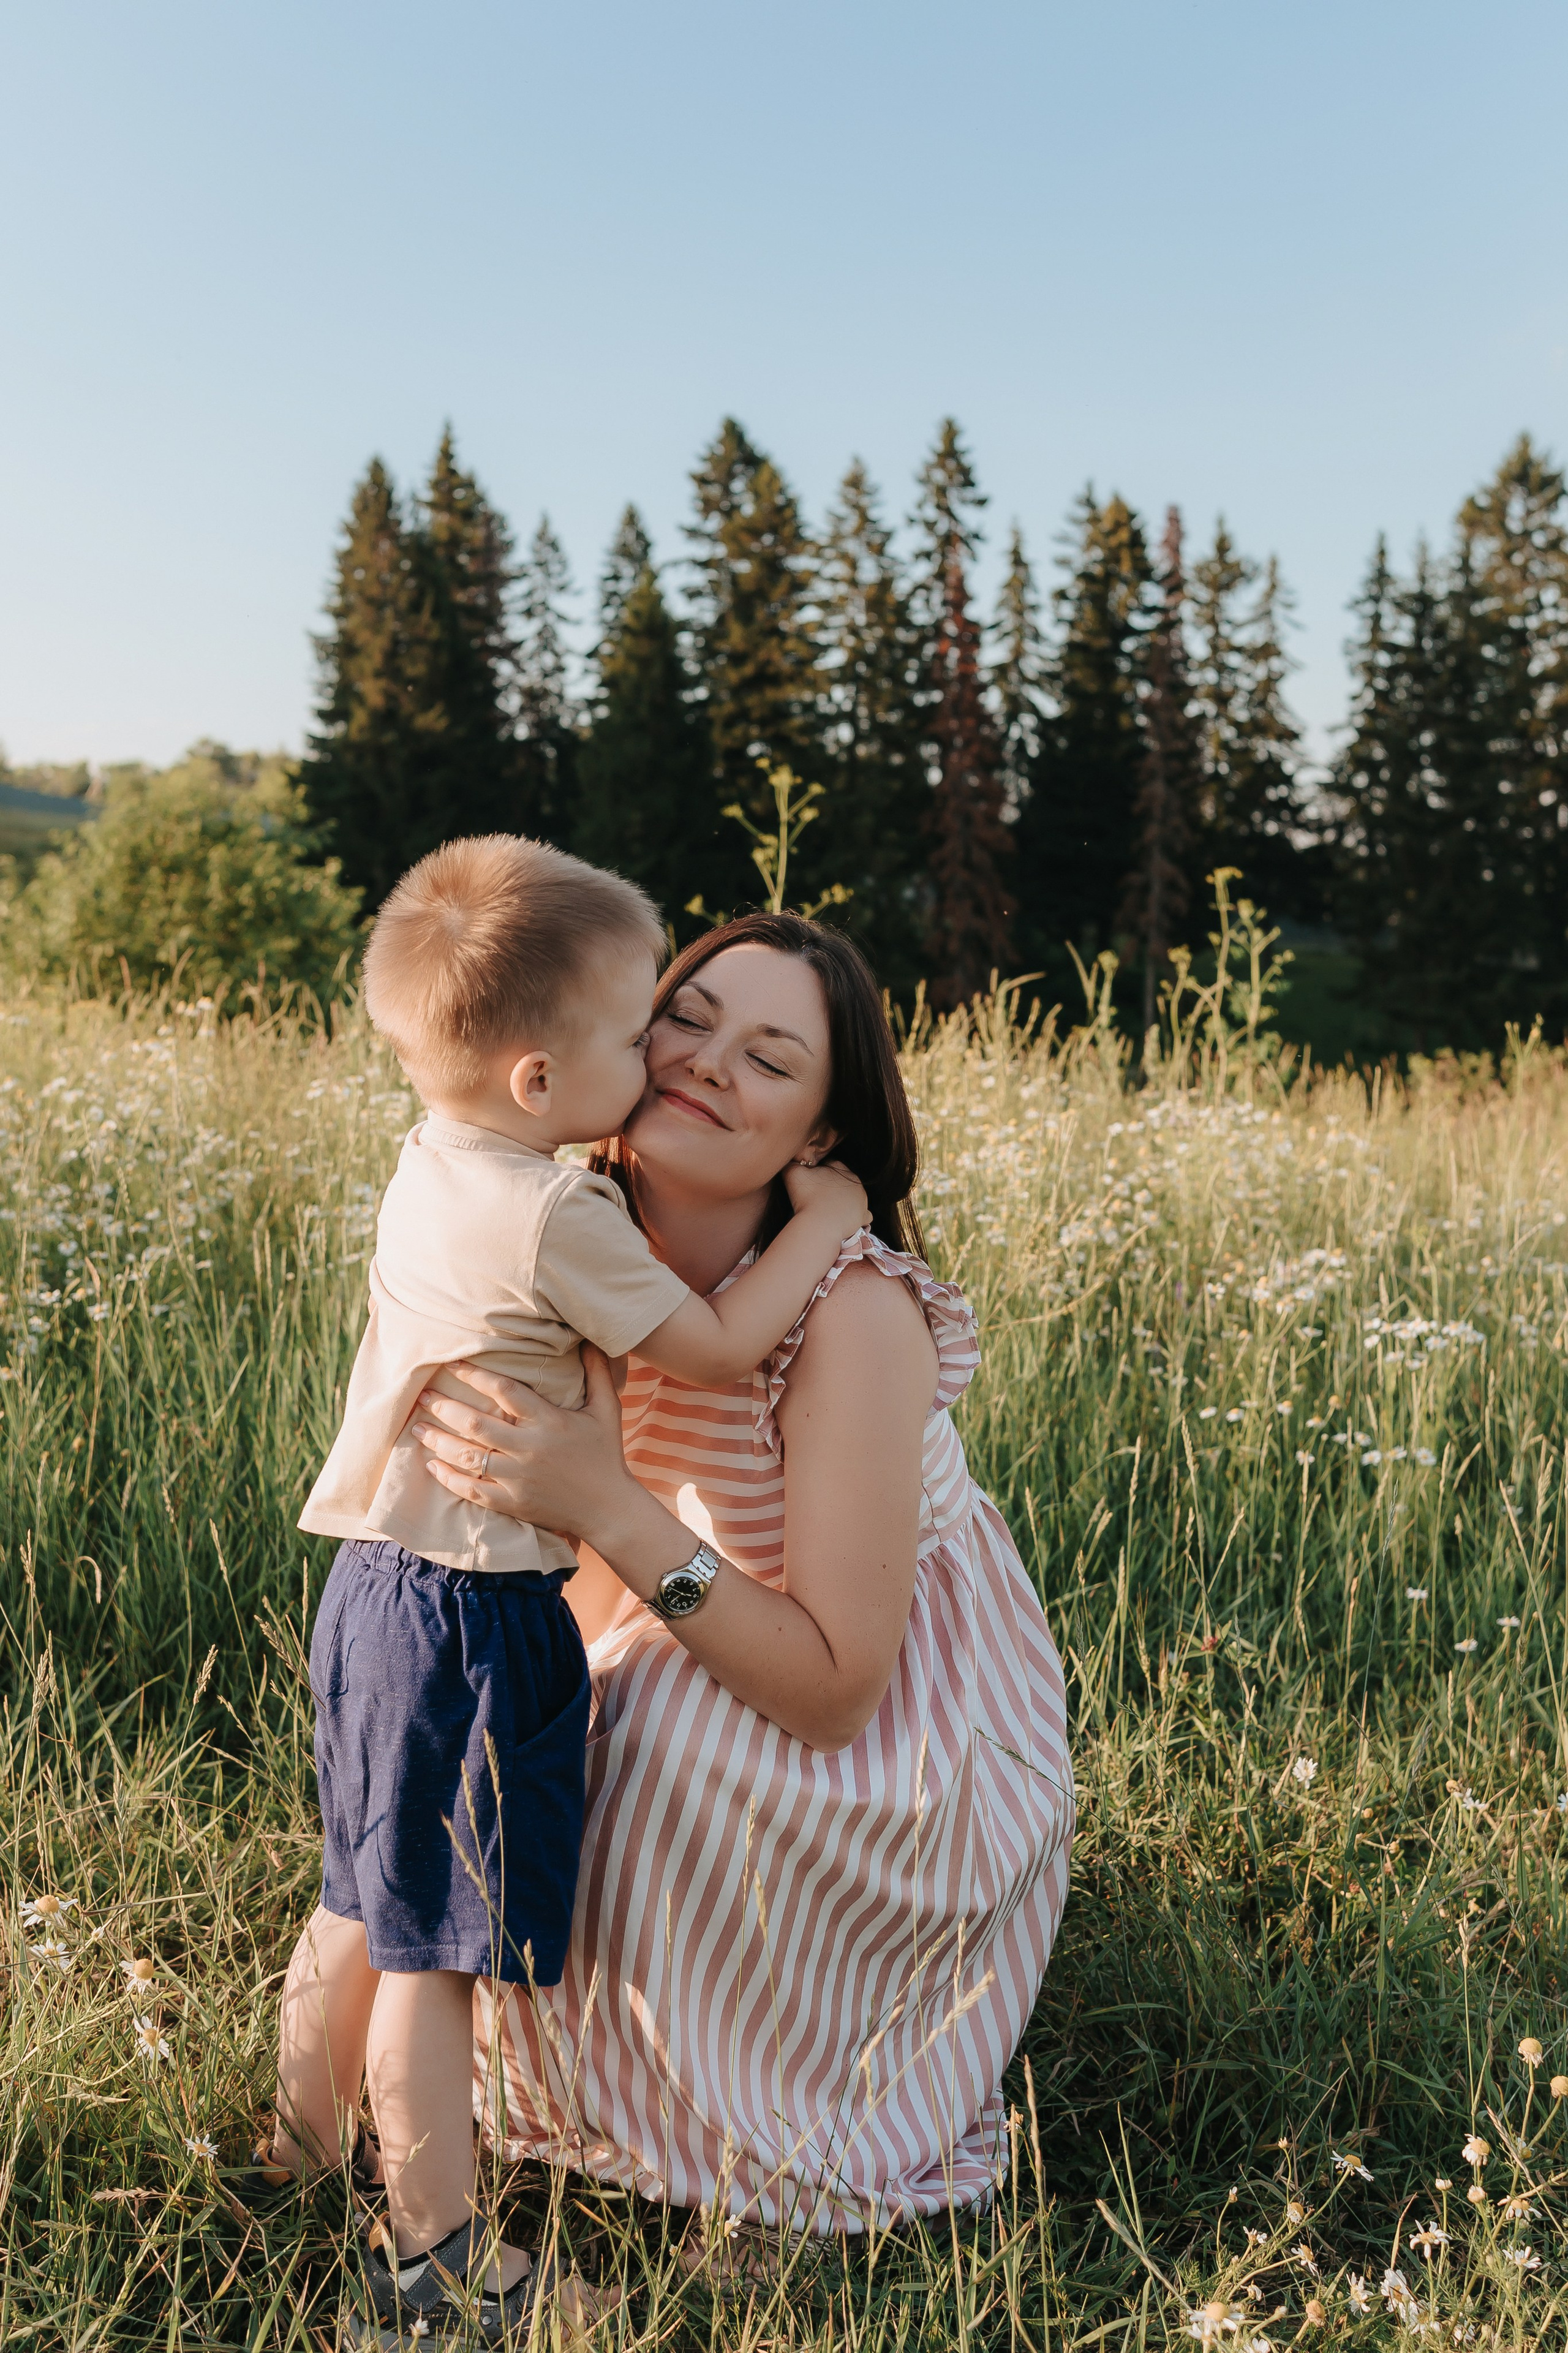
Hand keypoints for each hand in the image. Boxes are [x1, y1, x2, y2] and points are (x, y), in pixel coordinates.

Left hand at [410, 1348, 634, 1543]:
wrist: (609, 1509)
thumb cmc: (606, 1455)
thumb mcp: (608, 1409)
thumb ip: (597, 1373)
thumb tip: (591, 1340)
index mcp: (548, 1421)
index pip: (504, 1390)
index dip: (475, 1375)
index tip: (453, 1364)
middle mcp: (529, 1448)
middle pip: (475, 1423)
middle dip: (444, 1407)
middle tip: (423, 1396)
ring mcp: (517, 1478)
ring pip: (468, 1456)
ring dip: (438, 1440)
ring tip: (417, 1428)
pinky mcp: (512, 1503)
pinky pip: (472, 1491)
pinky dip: (449, 1478)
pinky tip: (432, 1466)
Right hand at [782, 1156, 868, 1241]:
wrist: (819, 1224)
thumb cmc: (806, 1197)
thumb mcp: (792, 1173)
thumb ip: (792, 1163)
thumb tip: (791, 1160)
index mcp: (841, 1169)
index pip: (830, 1165)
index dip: (819, 1172)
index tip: (810, 1182)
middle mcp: (856, 1182)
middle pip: (843, 1182)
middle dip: (833, 1188)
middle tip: (818, 1198)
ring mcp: (862, 1200)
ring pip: (853, 1198)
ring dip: (844, 1202)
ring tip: (829, 1210)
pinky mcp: (864, 1216)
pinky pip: (863, 1214)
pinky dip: (855, 1217)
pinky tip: (845, 1220)